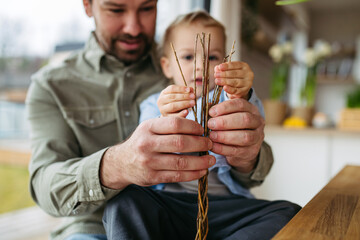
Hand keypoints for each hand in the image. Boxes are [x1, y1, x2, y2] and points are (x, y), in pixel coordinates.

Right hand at [100, 117, 215, 188]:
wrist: (121, 163)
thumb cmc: (142, 141)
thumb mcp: (150, 128)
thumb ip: (169, 125)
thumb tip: (197, 124)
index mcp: (148, 128)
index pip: (175, 124)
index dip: (193, 126)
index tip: (202, 130)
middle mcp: (147, 144)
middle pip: (180, 143)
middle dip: (200, 143)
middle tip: (210, 144)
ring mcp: (149, 162)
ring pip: (181, 162)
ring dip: (201, 161)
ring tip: (211, 160)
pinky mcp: (152, 177)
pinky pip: (177, 176)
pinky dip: (193, 174)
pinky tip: (202, 171)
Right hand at [157, 85, 195, 117]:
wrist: (170, 116)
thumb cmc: (176, 103)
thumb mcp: (179, 96)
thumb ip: (185, 92)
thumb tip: (191, 89)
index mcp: (163, 93)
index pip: (171, 88)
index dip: (181, 88)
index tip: (190, 90)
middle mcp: (161, 101)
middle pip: (173, 97)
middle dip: (184, 96)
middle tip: (193, 96)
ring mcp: (163, 110)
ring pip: (173, 106)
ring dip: (184, 104)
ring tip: (193, 103)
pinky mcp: (166, 118)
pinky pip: (174, 116)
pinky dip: (181, 113)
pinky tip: (187, 111)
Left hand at [207, 98, 264, 172]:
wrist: (243, 148)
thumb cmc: (232, 127)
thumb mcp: (228, 116)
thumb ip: (219, 111)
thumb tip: (208, 107)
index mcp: (251, 109)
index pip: (240, 104)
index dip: (225, 107)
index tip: (211, 112)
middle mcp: (257, 122)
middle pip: (245, 119)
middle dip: (225, 122)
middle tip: (210, 124)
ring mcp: (256, 138)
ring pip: (244, 136)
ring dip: (225, 136)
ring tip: (211, 135)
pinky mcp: (251, 152)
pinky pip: (237, 150)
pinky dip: (223, 149)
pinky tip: (213, 146)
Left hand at [214, 61, 253, 99]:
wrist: (241, 87)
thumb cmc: (235, 77)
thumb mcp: (230, 71)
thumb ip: (223, 69)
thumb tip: (217, 68)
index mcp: (244, 66)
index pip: (235, 65)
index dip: (227, 66)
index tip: (220, 67)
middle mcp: (248, 74)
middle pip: (235, 74)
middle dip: (224, 74)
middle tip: (216, 75)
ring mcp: (247, 83)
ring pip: (235, 82)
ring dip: (225, 81)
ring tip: (217, 81)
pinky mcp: (244, 91)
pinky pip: (236, 90)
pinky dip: (230, 89)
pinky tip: (224, 87)